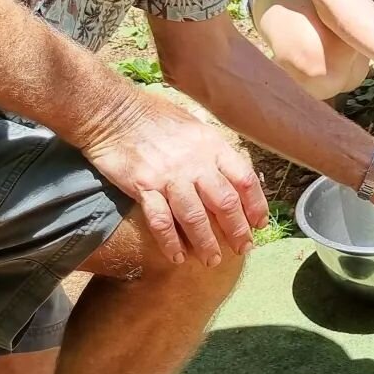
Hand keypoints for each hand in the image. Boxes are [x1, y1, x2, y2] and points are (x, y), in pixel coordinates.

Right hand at [80, 92, 268, 267]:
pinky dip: (170, 241)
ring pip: (195, 217)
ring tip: (213, 260)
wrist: (114, 113)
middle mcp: (196, 162)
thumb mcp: (196, 128)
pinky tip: (177, 257)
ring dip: (206, 242)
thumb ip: (213, 152)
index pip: (245, 179)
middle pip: (225, 203)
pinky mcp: (143, 187)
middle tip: (244, 248)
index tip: (260, 223)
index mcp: (213, 145)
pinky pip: (161, 220)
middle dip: (237, 230)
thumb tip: (232, 177)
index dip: (256, 204)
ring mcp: (169, 176)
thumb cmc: (156, 117)